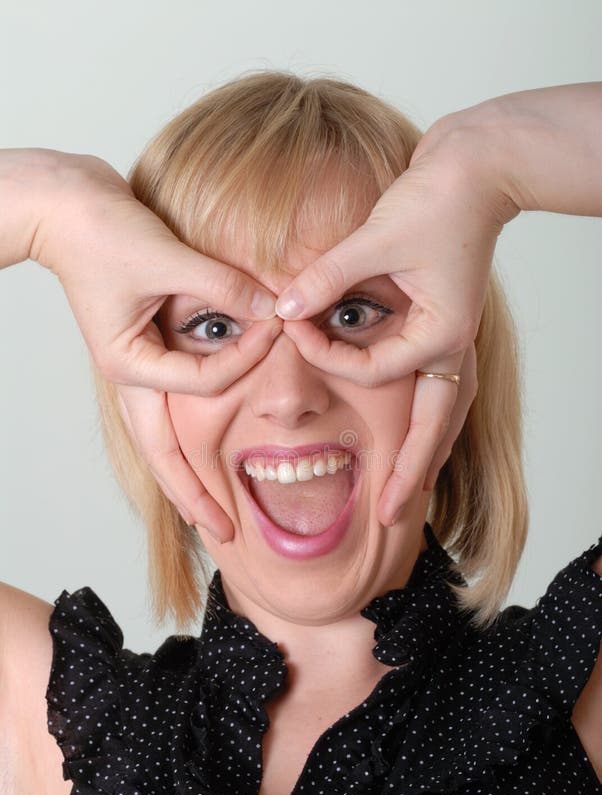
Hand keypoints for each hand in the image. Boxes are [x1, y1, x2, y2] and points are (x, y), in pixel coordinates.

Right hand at [29, 151, 278, 541]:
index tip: (277, 332)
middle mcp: (130, 376)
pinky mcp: (143, 352)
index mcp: (129, 361)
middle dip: (194, 495)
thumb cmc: (102, 230)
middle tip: (227, 531)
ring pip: (161, 440)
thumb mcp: (165, 257)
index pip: (202, 383)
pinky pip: (171, 406)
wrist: (66, 207)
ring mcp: (134, 369)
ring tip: (211, 514)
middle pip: (162, 454)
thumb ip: (223, 287)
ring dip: (186, 477)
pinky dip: (189, 433)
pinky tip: (207, 452)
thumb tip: (274, 309)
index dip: (244, 361)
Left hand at [274, 118, 519, 524]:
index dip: (325, 355)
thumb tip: (282, 308)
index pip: (373, 371)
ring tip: (410, 494)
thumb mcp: (377, 237)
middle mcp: (453, 345)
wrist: (480, 166)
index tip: (289, 327)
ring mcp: (454, 340)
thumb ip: (327, 277)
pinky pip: (435, 387)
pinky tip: (409, 432)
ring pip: (442, 415)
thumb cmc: (439, 197)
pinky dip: (422, 415)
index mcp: (441, 333)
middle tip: (394, 519)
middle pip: (435, 428)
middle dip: (412, 475)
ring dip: (424, 454)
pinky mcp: (445, 327)